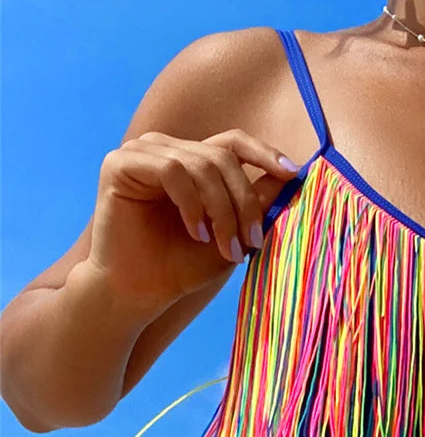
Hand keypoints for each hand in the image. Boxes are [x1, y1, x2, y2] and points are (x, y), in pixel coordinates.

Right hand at [88, 128, 301, 312]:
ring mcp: (142, 153)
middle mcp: (167, 150)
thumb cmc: (182, 268)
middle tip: (252, 242)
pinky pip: (172, 170)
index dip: (264, 154)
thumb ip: (256, 205)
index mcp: (192, 162)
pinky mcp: (119, 164)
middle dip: (244, 203)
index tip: (293, 174)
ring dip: (221, 210)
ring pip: (201, 164)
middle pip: (223, 158)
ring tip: (221, 246)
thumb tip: (288, 176)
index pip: (233, 143)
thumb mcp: (232, 236)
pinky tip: (195, 233)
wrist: (140, 293)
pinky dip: (191, 205)